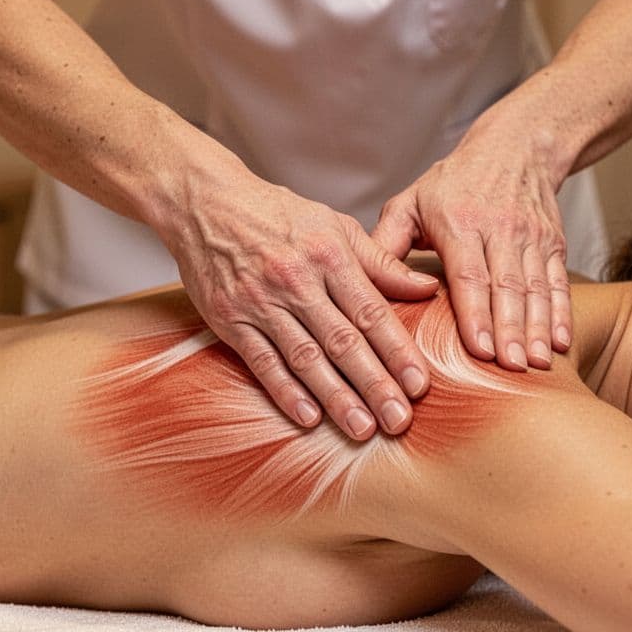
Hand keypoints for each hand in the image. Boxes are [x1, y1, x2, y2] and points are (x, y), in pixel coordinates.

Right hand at [167, 172, 438, 439]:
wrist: (205, 203)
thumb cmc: (276, 214)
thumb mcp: (335, 225)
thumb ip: (381, 263)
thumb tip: (426, 289)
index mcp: (329, 256)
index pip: (370, 311)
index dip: (397, 350)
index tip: (418, 385)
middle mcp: (297, 281)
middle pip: (343, 342)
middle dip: (374, 385)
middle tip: (399, 420)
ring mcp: (261, 303)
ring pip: (306, 358)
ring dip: (337, 397)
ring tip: (363, 429)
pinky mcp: (230, 320)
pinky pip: (262, 362)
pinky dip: (286, 392)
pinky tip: (309, 418)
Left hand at [372, 120, 572, 371]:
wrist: (516, 147)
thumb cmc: (454, 182)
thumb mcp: (411, 202)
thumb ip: (387, 242)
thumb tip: (360, 283)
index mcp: (460, 222)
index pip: (470, 274)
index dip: (476, 314)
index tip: (480, 350)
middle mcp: (500, 229)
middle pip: (506, 286)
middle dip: (510, 330)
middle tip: (511, 368)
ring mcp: (531, 237)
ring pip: (536, 288)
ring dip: (538, 328)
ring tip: (536, 364)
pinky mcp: (554, 243)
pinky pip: (558, 282)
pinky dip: (562, 314)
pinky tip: (561, 344)